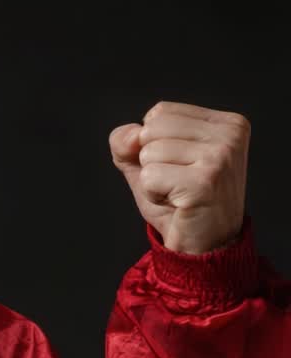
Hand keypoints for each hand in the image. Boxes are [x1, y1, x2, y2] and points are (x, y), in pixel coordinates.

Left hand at [109, 101, 249, 253]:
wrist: (203, 245)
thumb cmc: (178, 201)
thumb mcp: (146, 161)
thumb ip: (127, 140)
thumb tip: (131, 136)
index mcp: (225, 123)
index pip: (160, 112)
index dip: (153, 143)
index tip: (180, 166)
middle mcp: (230, 135)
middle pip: (152, 128)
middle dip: (150, 160)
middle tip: (177, 182)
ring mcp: (221, 157)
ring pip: (148, 152)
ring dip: (152, 180)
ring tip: (178, 193)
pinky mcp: (205, 181)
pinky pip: (149, 176)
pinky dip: (153, 194)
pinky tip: (177, 204)